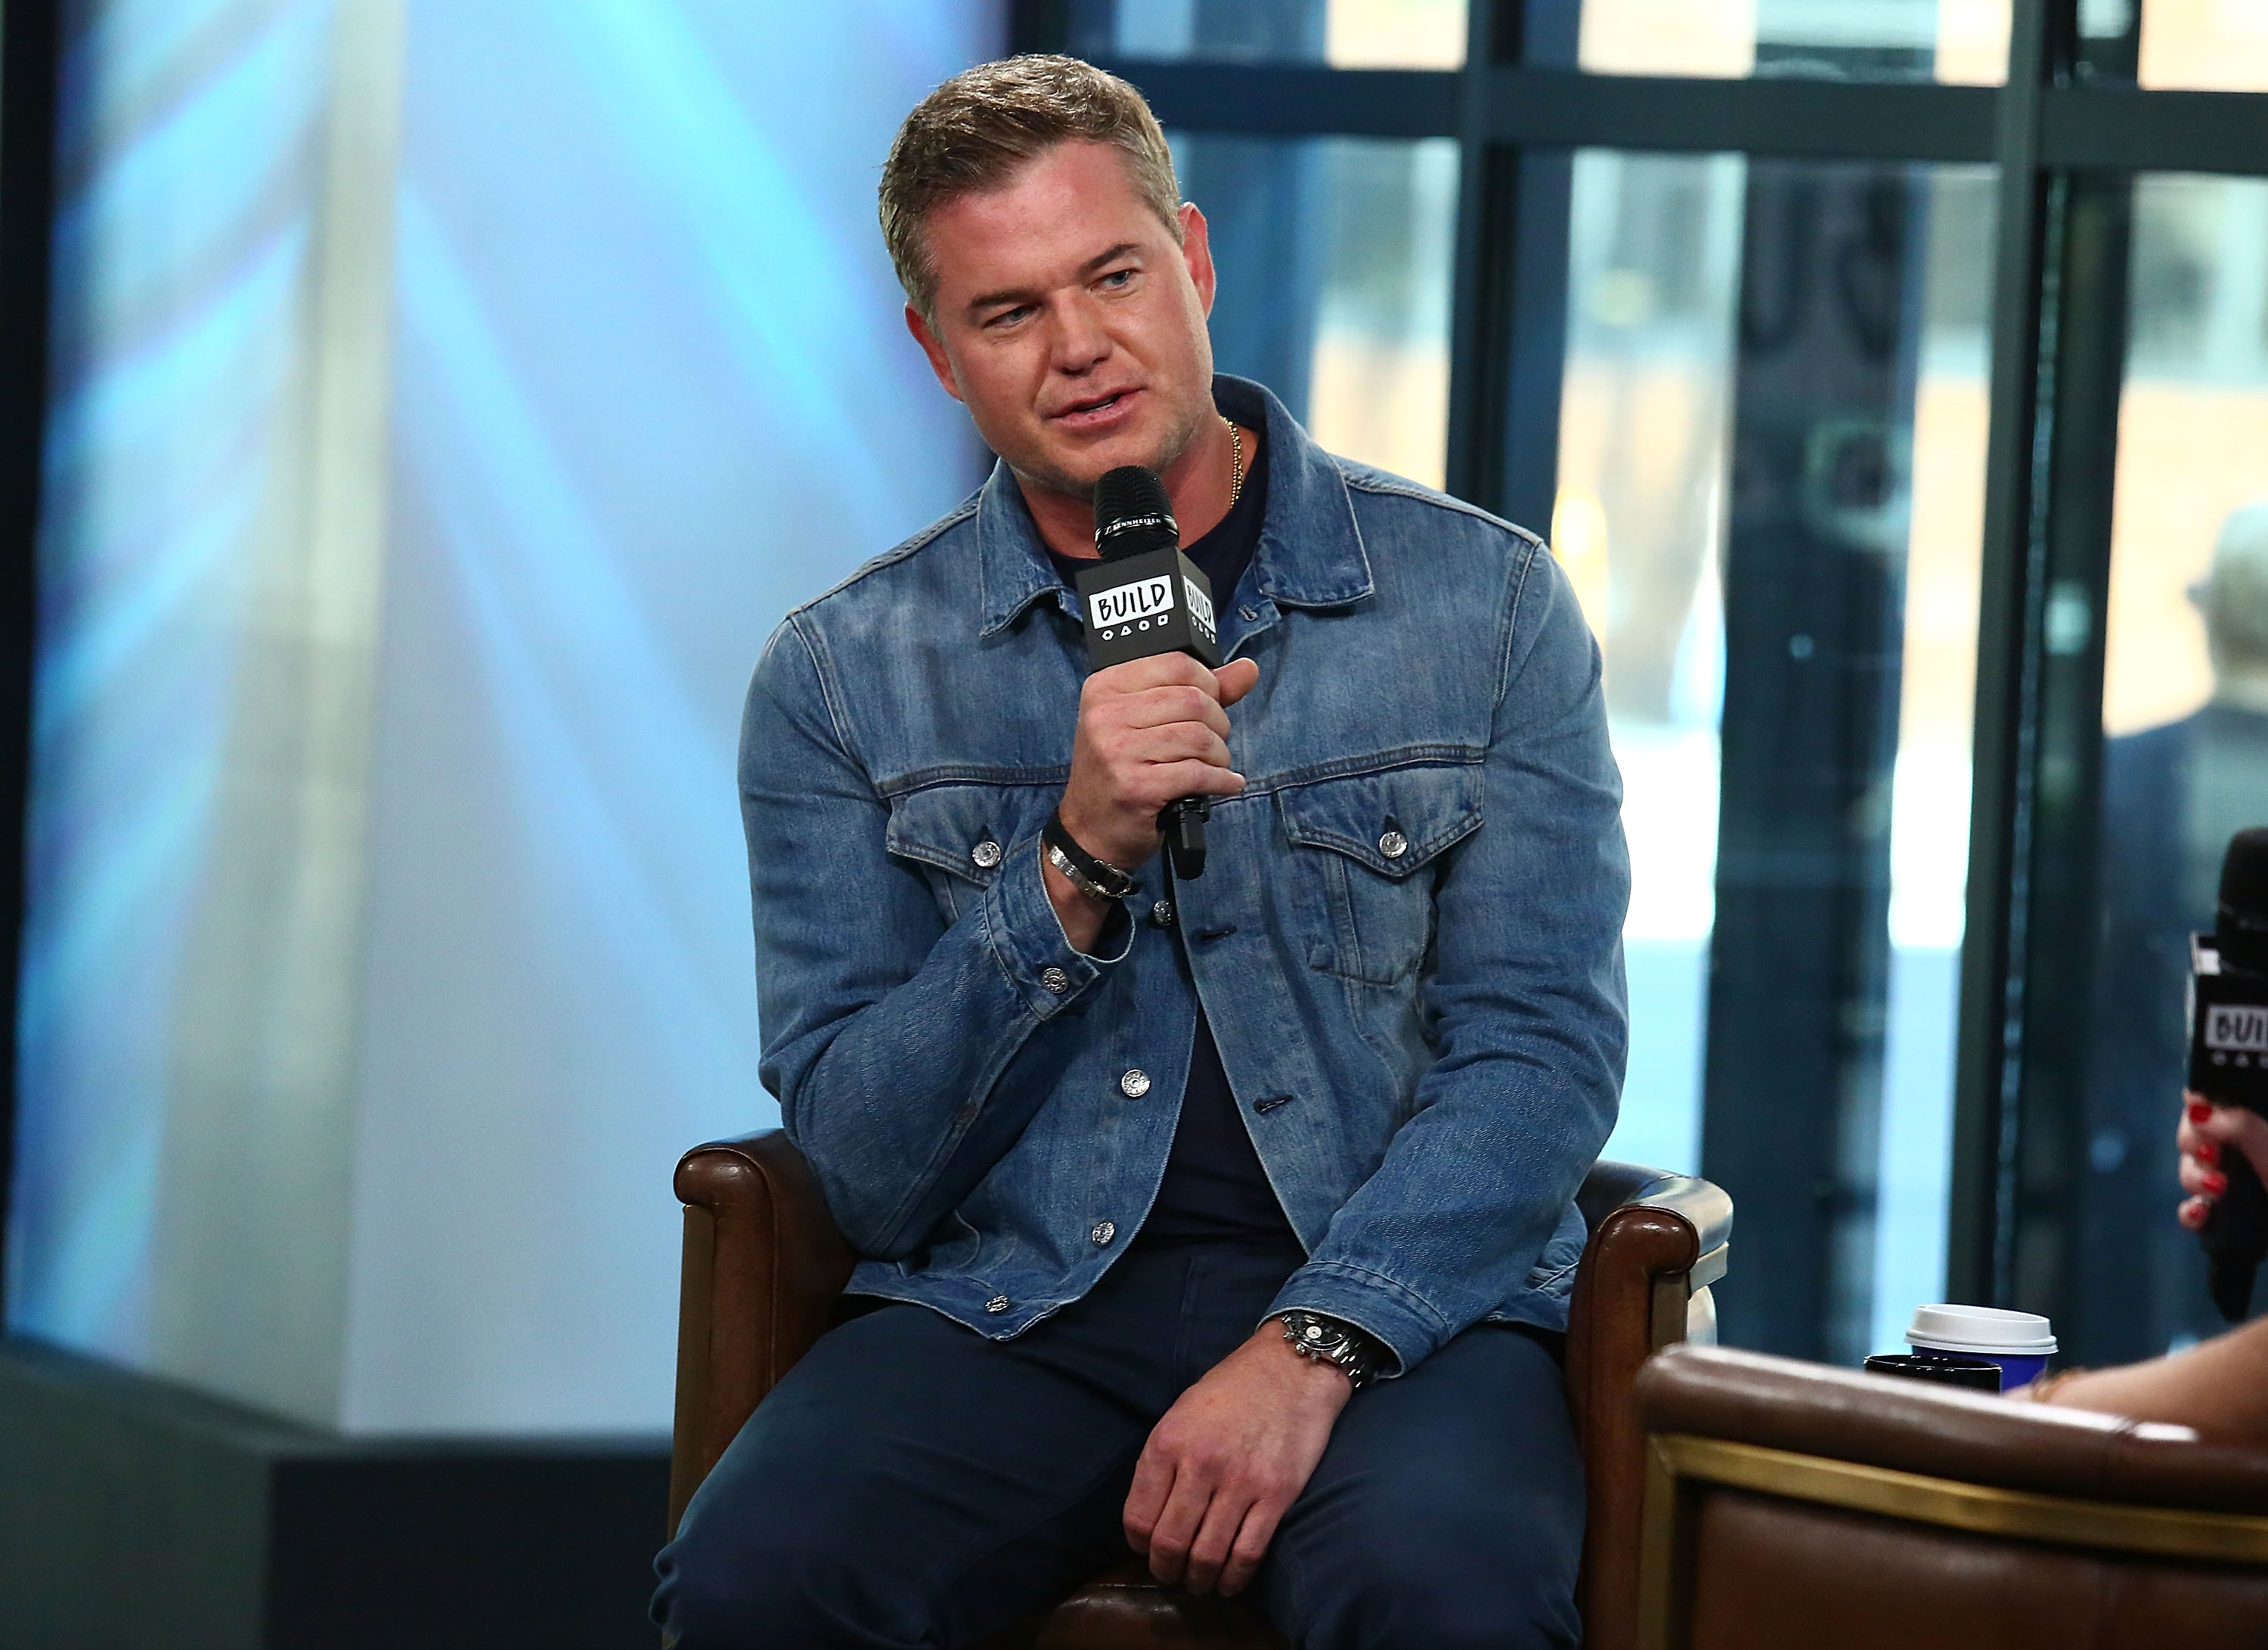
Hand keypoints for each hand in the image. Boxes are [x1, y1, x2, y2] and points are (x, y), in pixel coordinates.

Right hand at [1044, 654, 1258, 946]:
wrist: (1089, 832)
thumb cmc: (1121, 771)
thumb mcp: (1146, 721)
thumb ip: (1199, 691)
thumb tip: (1248, 669)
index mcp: (1105, 687)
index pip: (1177, 664)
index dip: (1209, 684)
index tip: (1211, 704)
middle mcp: (1106, 715)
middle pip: (1193, 700)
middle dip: (1218, 723)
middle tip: (1213, 743)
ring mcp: (1117, 752)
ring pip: (1199, 737)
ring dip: (1220, 755)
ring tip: (1215, 766)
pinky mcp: (1136, 787)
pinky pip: (1198, 773)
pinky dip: (1222, 780)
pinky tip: (1225, 784)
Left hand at [1122, 1321, 1348, 1597]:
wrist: (1292, 1368)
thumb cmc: (1232, 1389)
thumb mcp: (1180, 1412)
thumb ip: (1162, 1460)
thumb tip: (1149, 1515)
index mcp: (1168, 1442)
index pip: (1138, 1518)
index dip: (1139, 1547)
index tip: (1147, 1552)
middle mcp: (1200, 1464)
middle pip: (1169, 1544)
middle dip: (1166, 1570)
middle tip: (1172, 1575)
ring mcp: (1240, 1482)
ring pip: (1207, 1556)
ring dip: (1198, 1580)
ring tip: (1199, 1583)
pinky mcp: (1276, 1494)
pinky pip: (1248, 1553)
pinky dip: (1235, 1579)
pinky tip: (1229, 1583)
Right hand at [2177, 1092, 2267, 1229]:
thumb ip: (2243, 1128)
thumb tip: (2199, 1108)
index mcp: (2263, 1128)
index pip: (2226, 1098)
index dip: (2205, 1100)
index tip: (2199, 1113)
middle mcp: (2253, 1150)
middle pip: (2202, 1132)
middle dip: (2196, 1144)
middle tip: (2210, 1155)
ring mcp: (2242, 1184)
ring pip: (2195, 1169)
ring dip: (2194, 1179)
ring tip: (2214, 1192)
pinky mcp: (2233, 1218)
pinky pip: (2196, 1207)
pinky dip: (2192, 1212)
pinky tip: (2200, 1215)